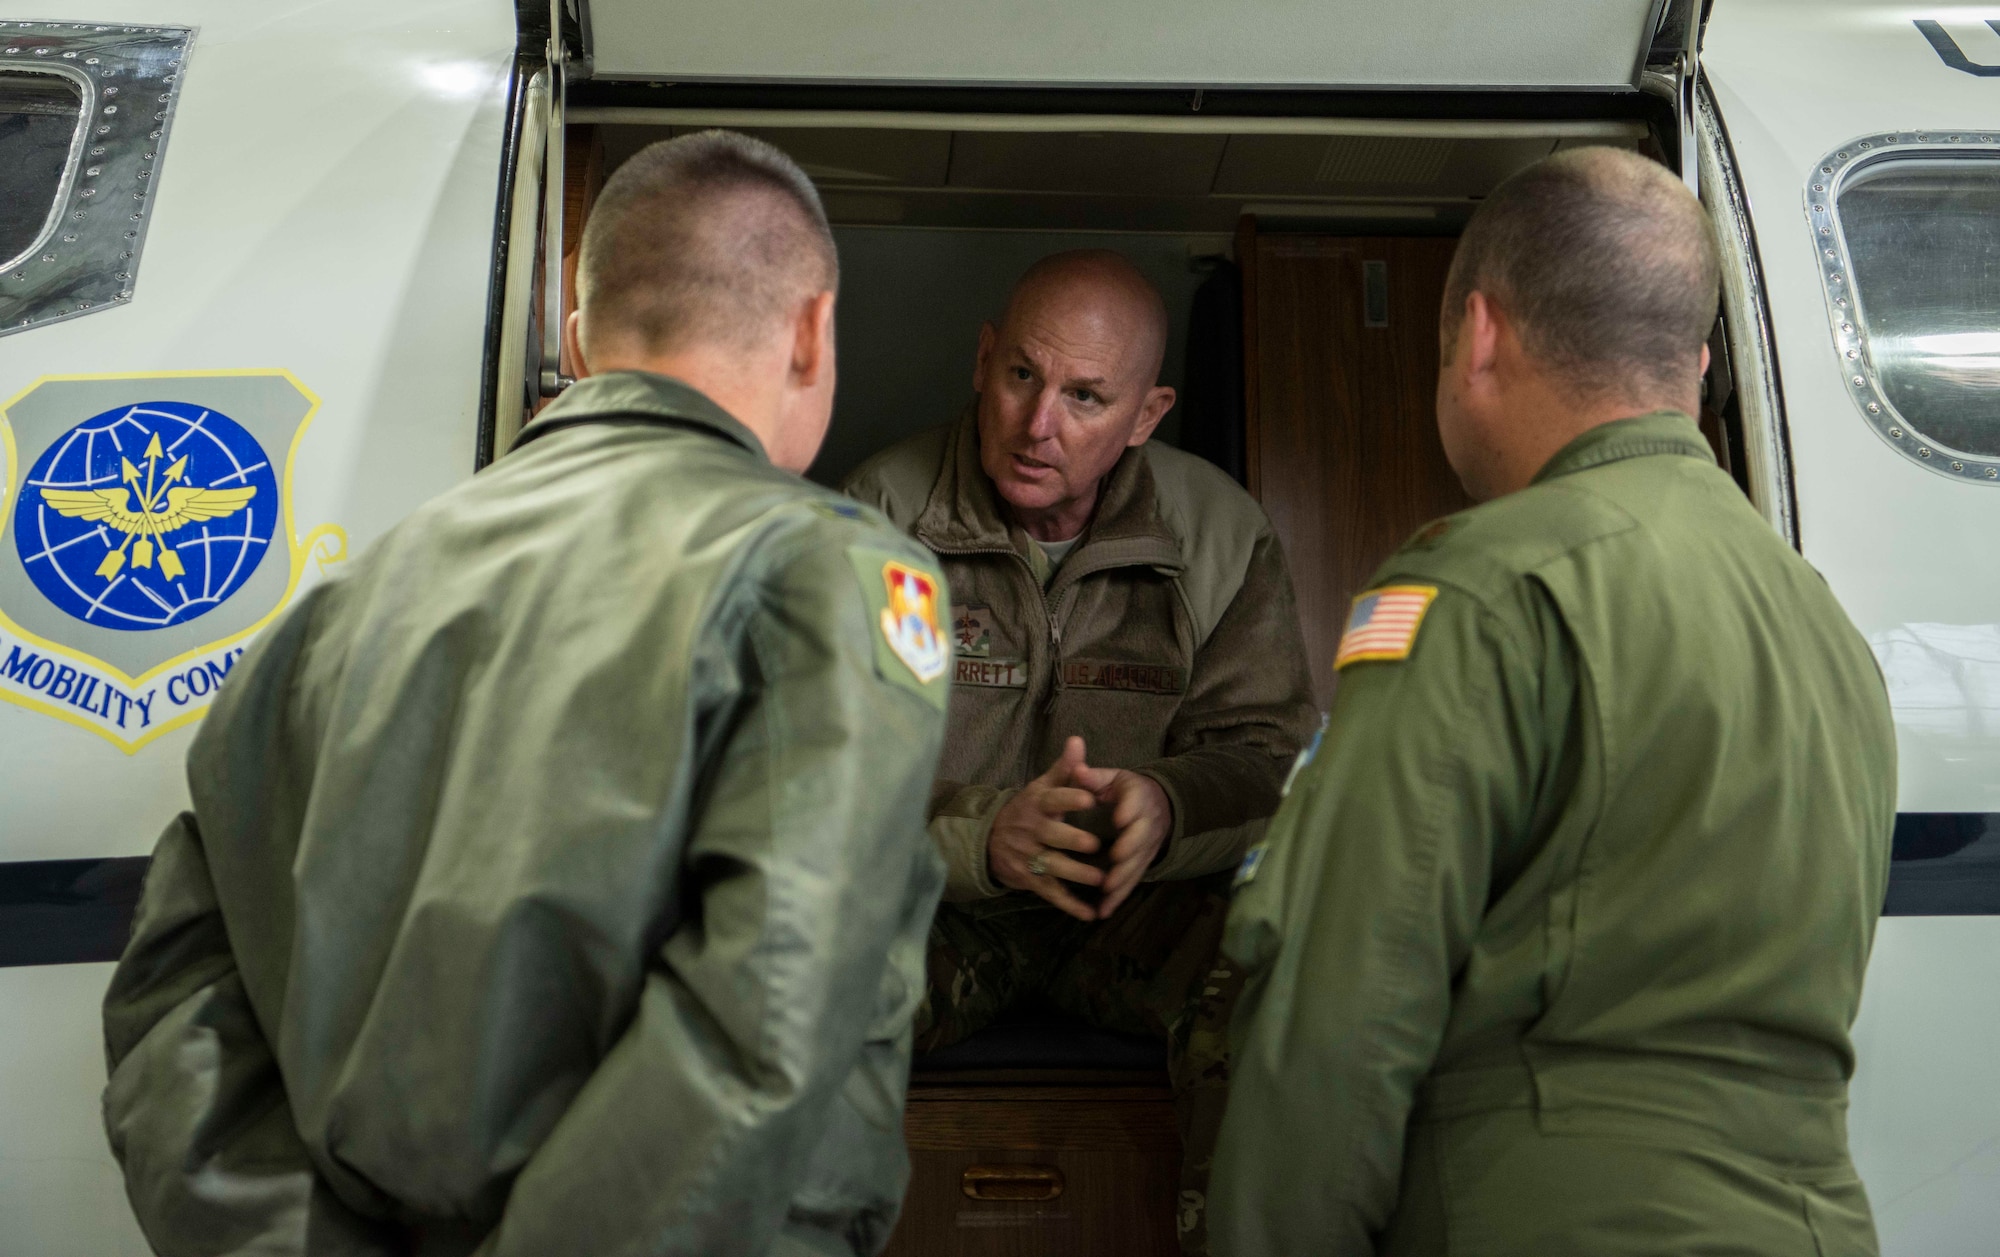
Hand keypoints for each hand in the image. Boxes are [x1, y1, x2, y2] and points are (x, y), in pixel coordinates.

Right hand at [988, 736, 1105, 921]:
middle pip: (1052, 836)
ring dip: (1076, 874)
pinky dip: (1070, 905)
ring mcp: (1029, 857)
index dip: (1069, 799)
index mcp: (1036, 805)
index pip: (1052, 800)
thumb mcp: (1041, 787)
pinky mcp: (1031, 880)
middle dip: (1072, 840)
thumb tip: (1078, 739)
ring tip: (1101, 879)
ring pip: (1053, 866)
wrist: (989, 840)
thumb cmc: (1027, 810)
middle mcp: (1031, 831)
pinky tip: (1091, 914)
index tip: (1090, 798)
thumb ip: (1063, 768)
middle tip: (1094, 845)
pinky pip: (1052, 893)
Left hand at [1071, 761, 1171, 919]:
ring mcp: (1147, 846)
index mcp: (1139, 796)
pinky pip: (1132, 881)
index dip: (1130, 811)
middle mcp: (1147, 823)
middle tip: (1114, 860)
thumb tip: (1077, 769)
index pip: (1137, 803)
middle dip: (1130, 850)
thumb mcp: (1113, 778)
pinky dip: (1119, 896)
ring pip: (1138, 864)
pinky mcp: (1142, 863)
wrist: (1157, 803)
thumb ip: (1094, 776)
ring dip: (1124, 879)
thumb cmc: (1126, 789)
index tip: (1119, 819)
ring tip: (1107, 892)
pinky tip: (1103, 911)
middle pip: (1142, 838)